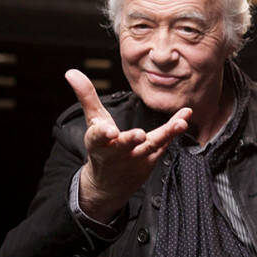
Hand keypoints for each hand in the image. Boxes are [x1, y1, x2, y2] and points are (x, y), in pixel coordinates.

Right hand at [64, 69, 191, 221]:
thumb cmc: (101, 146)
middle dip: (132, 140)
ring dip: (166, 134)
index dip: (103, 134)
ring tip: (179, 123)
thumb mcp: (93, 121)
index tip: (109, 131)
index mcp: (99, 143)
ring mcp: (136, 158)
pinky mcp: (151, 161)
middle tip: (140, 135)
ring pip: (152, 145)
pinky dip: (174, 132)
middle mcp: (117, 153)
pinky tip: (185, 118)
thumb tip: (71, 72)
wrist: (108, 184)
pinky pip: (164, 144)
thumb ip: (86, 96)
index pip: (98, 137)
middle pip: (125, 145)